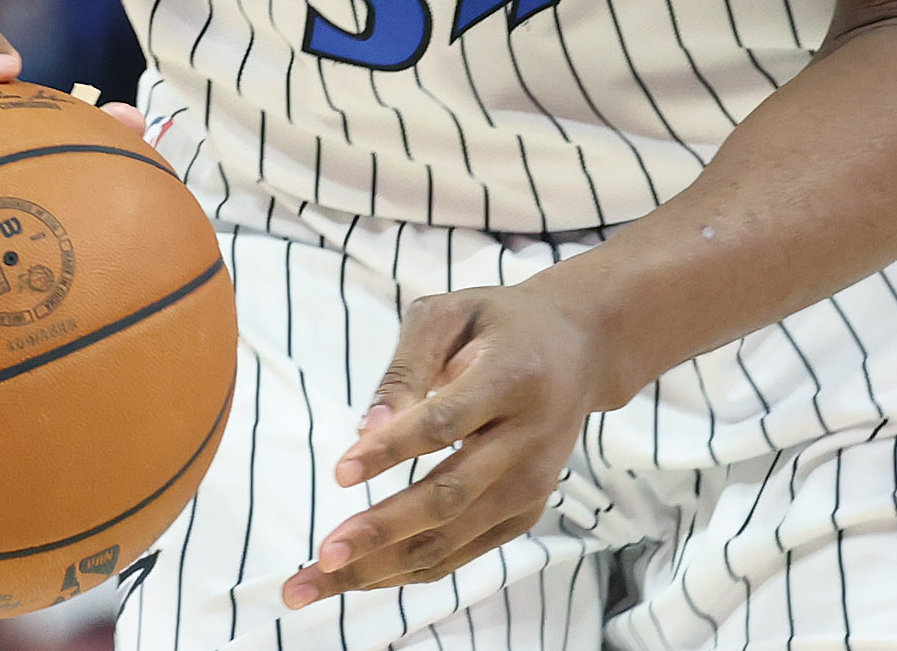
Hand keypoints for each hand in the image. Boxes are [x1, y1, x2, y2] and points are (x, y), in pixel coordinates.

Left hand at [282, 275, 612, 608]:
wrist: (577, 350)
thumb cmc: (498, 325)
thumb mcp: (450, 315)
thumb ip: (405, 366)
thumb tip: (364, 430)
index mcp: (512, 378)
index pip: (445, 422)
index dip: (392, 450)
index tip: (340, 473)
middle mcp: (529, 440)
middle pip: (448, 497)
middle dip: (381, 531)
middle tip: (323, 554)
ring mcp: (532, 485)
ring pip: (451, 539)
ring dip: (382, 567)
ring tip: (319, 582)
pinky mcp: (525, 512)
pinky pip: (461, 552)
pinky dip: (409, 569)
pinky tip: (360, 576)